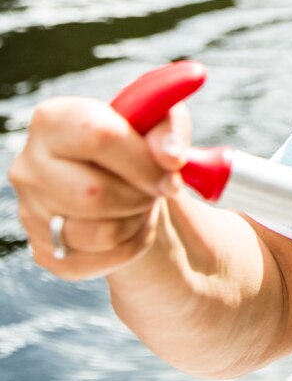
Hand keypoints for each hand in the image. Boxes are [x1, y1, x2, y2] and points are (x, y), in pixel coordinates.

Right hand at [8, 95, 189, 280]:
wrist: (117, 176)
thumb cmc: (137, 141)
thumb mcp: (159, 119)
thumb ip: (170, 130)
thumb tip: (171, 159)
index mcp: (54, 120)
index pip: (100, 138)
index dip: (143, 161)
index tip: (172, 172)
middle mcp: (29, 167)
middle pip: (93, 194)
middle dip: (141, 195)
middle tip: (160, 189)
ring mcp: (30, 213)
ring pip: (97, 233)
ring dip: (137, 221)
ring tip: (144, 202)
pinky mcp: (45, 252)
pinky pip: (100, 260)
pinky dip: (132, 245)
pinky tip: (135, 224)